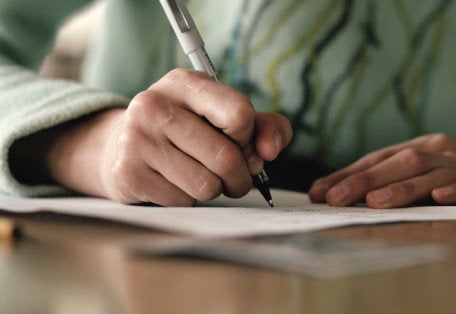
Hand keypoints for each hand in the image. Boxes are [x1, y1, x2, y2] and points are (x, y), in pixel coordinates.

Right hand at [47, 69, 291, 205]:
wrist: (122, 146)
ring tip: (202, 176)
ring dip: (215, 190)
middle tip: (235, 177)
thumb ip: (264, 127)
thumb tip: (270, 150)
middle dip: (240, 177)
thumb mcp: (226, 116)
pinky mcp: (128, 173)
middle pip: (226, 158)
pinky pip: (183, 201)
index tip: (242, 143)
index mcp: (186, 83)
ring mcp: (137, 139)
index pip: (239, 114)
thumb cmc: (189, 131)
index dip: (250, 138)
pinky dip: (188, 198)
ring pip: (207, 185)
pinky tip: (175, 182)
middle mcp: (156, 105)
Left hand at [308, 134, 455, 208]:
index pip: (379, 158)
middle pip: (402, 161)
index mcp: (422, 146)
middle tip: (336, 198)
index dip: (349, 174)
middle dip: (365, 180)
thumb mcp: (419, 177)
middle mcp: (443, 151)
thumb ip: (381, 183)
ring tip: (375, 203)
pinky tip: (438, 198)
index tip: (320, 192)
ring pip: (432, 173)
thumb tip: (327, 194)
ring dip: (402, 188)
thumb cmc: (454, 183)